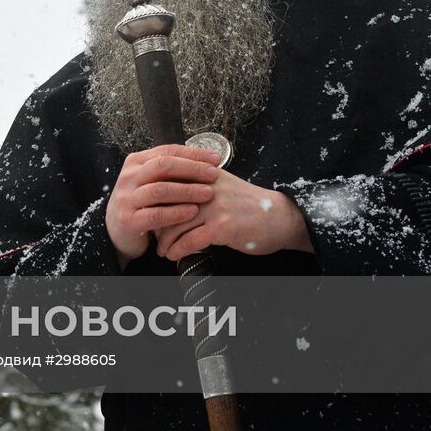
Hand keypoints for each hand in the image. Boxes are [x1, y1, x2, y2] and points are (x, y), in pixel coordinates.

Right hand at [106, 144, 219, 266]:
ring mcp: (126, 199)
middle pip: (163, 166)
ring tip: (208, 193)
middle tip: (213, 174)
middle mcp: (128, 177)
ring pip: (160, 190)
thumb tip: (207, 162)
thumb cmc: (142, 204)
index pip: (167, 151)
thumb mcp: (151, 182)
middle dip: (192, 169)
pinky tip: (193, 212)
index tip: (216, 159)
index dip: (193, 154)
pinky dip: (177, 213)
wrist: (117, 231)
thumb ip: (170, 172)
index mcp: (135, 162)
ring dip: (187, 191)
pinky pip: (156, 215)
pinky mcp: (128, 220)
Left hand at [154, 170, 314, 261]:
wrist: (281, 218)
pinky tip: (174, 255)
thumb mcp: (223, 186)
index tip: (149, 213)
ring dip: (164, 241)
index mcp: (204, 175)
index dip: (155, 201)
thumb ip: (199, 186)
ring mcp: (214, 207)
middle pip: (167, 204)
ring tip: (161, 250)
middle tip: (151, 235)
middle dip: (156, 222)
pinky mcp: (221, 227)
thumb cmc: (250, 205)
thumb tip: (171, 194)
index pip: (169, 183)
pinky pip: (190, 240)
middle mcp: (206, 188)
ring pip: (175, 224)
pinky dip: (178, 250)